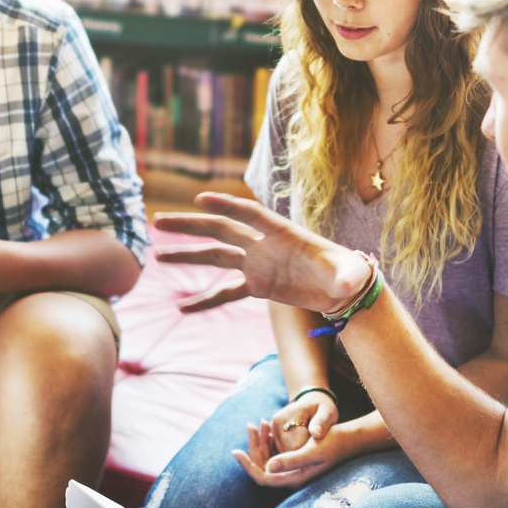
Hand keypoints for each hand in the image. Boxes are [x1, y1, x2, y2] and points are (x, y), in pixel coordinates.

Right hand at [153, 194, 369, 315]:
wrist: (344, 290)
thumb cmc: (349, 274)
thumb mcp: (350, 274)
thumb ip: (347, 276)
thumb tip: (350, 283)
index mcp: (283, 233)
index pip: (250, 215)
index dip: (226, 206)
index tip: (200, 200)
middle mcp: (264, 244)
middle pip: (221, 230)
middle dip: (190, 225)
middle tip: (159, 221)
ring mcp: (257, 264)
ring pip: (215, 256)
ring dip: (187, 256)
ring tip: (157, 256)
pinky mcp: (257, 285)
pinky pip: (225, 291)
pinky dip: (205, 300)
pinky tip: (183, 308)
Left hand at [234, 396, 363, 489]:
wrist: (349, 439)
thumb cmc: (333, 443)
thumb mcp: (313, 450)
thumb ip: (291, 460)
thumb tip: (268, 467)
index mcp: (294, 478)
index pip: (263, 478)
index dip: (247, 466)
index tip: (236, 451)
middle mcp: (291, 477)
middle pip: (262, 467)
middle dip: (253, 447)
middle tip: (250, 425)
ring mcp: (293, 469)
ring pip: (267, 458)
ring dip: (260, 442)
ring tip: (258, 422)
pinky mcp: (295, 460)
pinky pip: (275, 453)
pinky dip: (269, 440)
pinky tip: (267, 426)